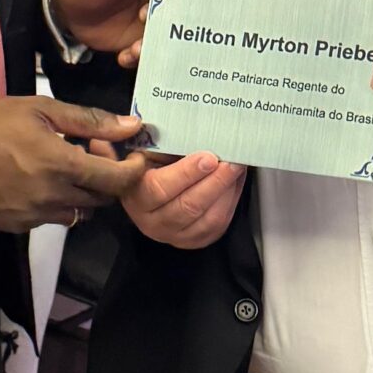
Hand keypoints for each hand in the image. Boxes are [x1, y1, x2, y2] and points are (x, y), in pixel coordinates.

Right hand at [0, 95, 151, 232]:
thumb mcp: (38, 109)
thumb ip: (88, 120)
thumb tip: (132, 125)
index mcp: (60, 164)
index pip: (117, 181)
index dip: (134, 171)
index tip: (134, 158)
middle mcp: (51, 197)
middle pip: (101, 200)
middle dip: (106, 179)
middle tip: (92, 152)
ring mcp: (32, 216)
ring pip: (77, 213)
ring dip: (81, 193)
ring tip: (63, 167)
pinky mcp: (15, 227)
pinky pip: (49, 219)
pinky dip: (54, 203)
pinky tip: (36, 180)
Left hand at [50, 0, 237, 67]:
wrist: (62, 8)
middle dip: (199, 11)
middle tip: (180, 20)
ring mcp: (160, 15)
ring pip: (182, 29)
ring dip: (166, 39)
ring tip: (140, 44)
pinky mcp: (146, 38)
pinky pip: (158, 50)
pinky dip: (144, 56)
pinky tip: (126, 54)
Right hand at [116, 150, 246, 249]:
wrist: (145, 192)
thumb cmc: (148, 167)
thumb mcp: (147, 152)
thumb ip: (164, 145)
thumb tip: (195, 131)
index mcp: (136, 196)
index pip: (160, 189)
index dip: (187, 173)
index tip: (208, 157)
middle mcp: (152, 222)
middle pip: (189, 207)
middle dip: (216, 182)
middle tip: (232, 161)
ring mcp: (174, 235)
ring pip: (208, 220)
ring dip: (227, 192)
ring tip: (237, 169)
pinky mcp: (193, 241)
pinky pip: (218, 227)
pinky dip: (230, 204)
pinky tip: (234, 184)